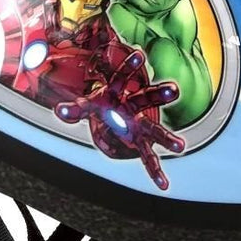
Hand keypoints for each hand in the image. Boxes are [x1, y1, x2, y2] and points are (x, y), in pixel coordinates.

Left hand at [54, 50, 184, 189]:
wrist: (114, 114)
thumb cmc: (103, 105)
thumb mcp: (87, 106)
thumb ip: (76, 109)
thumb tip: (59, 111)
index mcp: (119, 93)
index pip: (123, 77)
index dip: (130, 67)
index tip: (140, 55)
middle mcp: (134, 107)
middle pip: (148, 99)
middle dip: (160, 94)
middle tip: (175, 88)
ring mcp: (139, 126)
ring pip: (154, 130)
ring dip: (167, 138)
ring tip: (180, 146)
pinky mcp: (139, 144)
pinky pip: (147, 159)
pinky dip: (154, 172)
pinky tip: (163, 185)